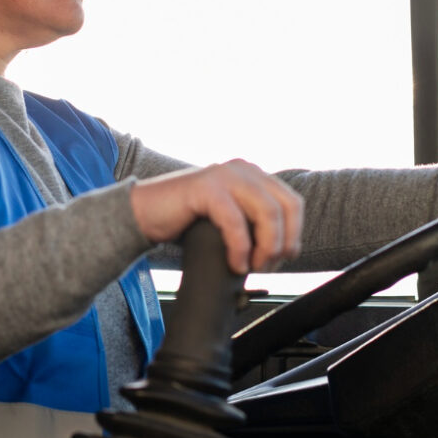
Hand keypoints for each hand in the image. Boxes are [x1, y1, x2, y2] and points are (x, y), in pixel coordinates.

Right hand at [129, 159, 303, 274]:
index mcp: (252, 175)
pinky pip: (236, 221)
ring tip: (252, 267)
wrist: (143, 214)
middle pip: (285, 208)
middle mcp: (243, 169)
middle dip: (282, 244)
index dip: (294, 235)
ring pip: (267, 213)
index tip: (282, 259)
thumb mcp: (229, 218)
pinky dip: (240, 248)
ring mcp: (224, 175)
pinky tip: (235, 263)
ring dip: (266, 248)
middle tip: (267, 267)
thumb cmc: (186, 221)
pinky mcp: (205, 187)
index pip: (293, 203)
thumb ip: (254, 223)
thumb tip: (284, 250)